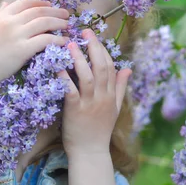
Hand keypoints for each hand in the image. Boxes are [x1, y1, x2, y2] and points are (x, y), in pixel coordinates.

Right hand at [0, 0, 69, 86]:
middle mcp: (10, 22)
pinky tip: (64, 41)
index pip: (25, 2)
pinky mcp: (23, 50)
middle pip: (38, 11)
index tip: (49, 4)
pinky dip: (58, 39)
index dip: (40, 2)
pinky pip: (46, 40)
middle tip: (66, 14)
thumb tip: (5, 3)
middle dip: (54, 10)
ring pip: (44, 22)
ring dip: (59, 22)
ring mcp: (17, 35)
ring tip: (67, 25)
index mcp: (1, 16)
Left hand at [58, 29, 131, 158]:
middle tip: (85, 31)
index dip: (103, 50)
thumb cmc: (99, 130)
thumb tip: (128, 69)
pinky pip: (71, 91)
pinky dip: (64, 77)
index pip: (111, 67)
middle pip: (101, 67)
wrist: (90, 153)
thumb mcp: (115, 109)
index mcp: (112, 95)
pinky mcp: (75, 111)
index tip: (94, 37)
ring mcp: (90, 104)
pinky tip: (57, 66)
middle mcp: (103, 97)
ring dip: (79, 58)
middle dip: (94, 47)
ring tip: (71, 43)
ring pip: (87, 76)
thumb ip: (121, 88)